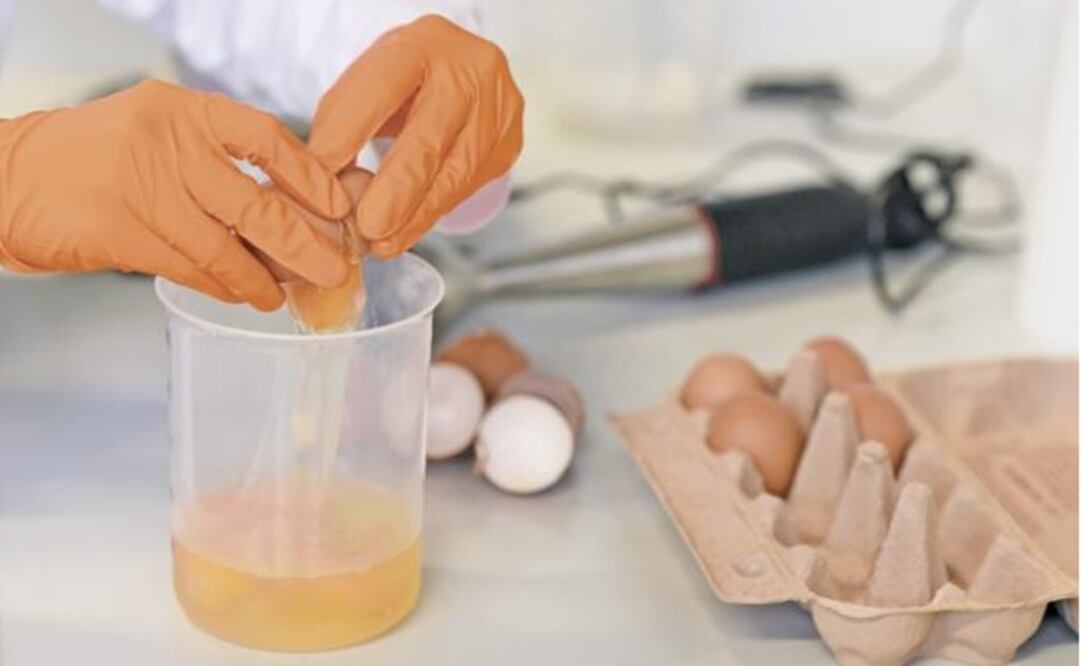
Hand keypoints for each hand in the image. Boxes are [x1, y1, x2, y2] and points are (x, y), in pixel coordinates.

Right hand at [0, 79, 352, 309]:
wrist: (10, 177)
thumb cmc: (96, 160)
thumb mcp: (156, 135)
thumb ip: (214, 161)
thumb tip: (289, 209)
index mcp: (183, 110)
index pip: (266, 137)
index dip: (310, 176)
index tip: (340, 206)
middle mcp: (166, 142)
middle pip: (256, 206)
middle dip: (304, 246)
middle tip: (334, 270)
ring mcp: (141, 187)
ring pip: (224, 248)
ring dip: (260, 280)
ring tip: (280, 297)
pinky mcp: (119, 231)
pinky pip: (188, 268)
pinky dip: (220, 286)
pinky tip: (239, 295)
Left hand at [308, 14, 524, 257]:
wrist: (460, 73)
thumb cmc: (404, 81)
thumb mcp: (365, 82)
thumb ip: (342, 122)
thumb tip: (325, 180)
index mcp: (424, 44)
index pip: (384, 87)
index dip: (351, 130)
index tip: (320, 170)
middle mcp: (470, 72)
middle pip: (430, 138)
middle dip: (395, 190)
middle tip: (368, 226)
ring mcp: (497, 110)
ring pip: (454, 174)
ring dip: (414, 216)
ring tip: (381, 243)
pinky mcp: (507, 145)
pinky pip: (467, 189)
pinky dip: (430, 215)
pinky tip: (405, 233)